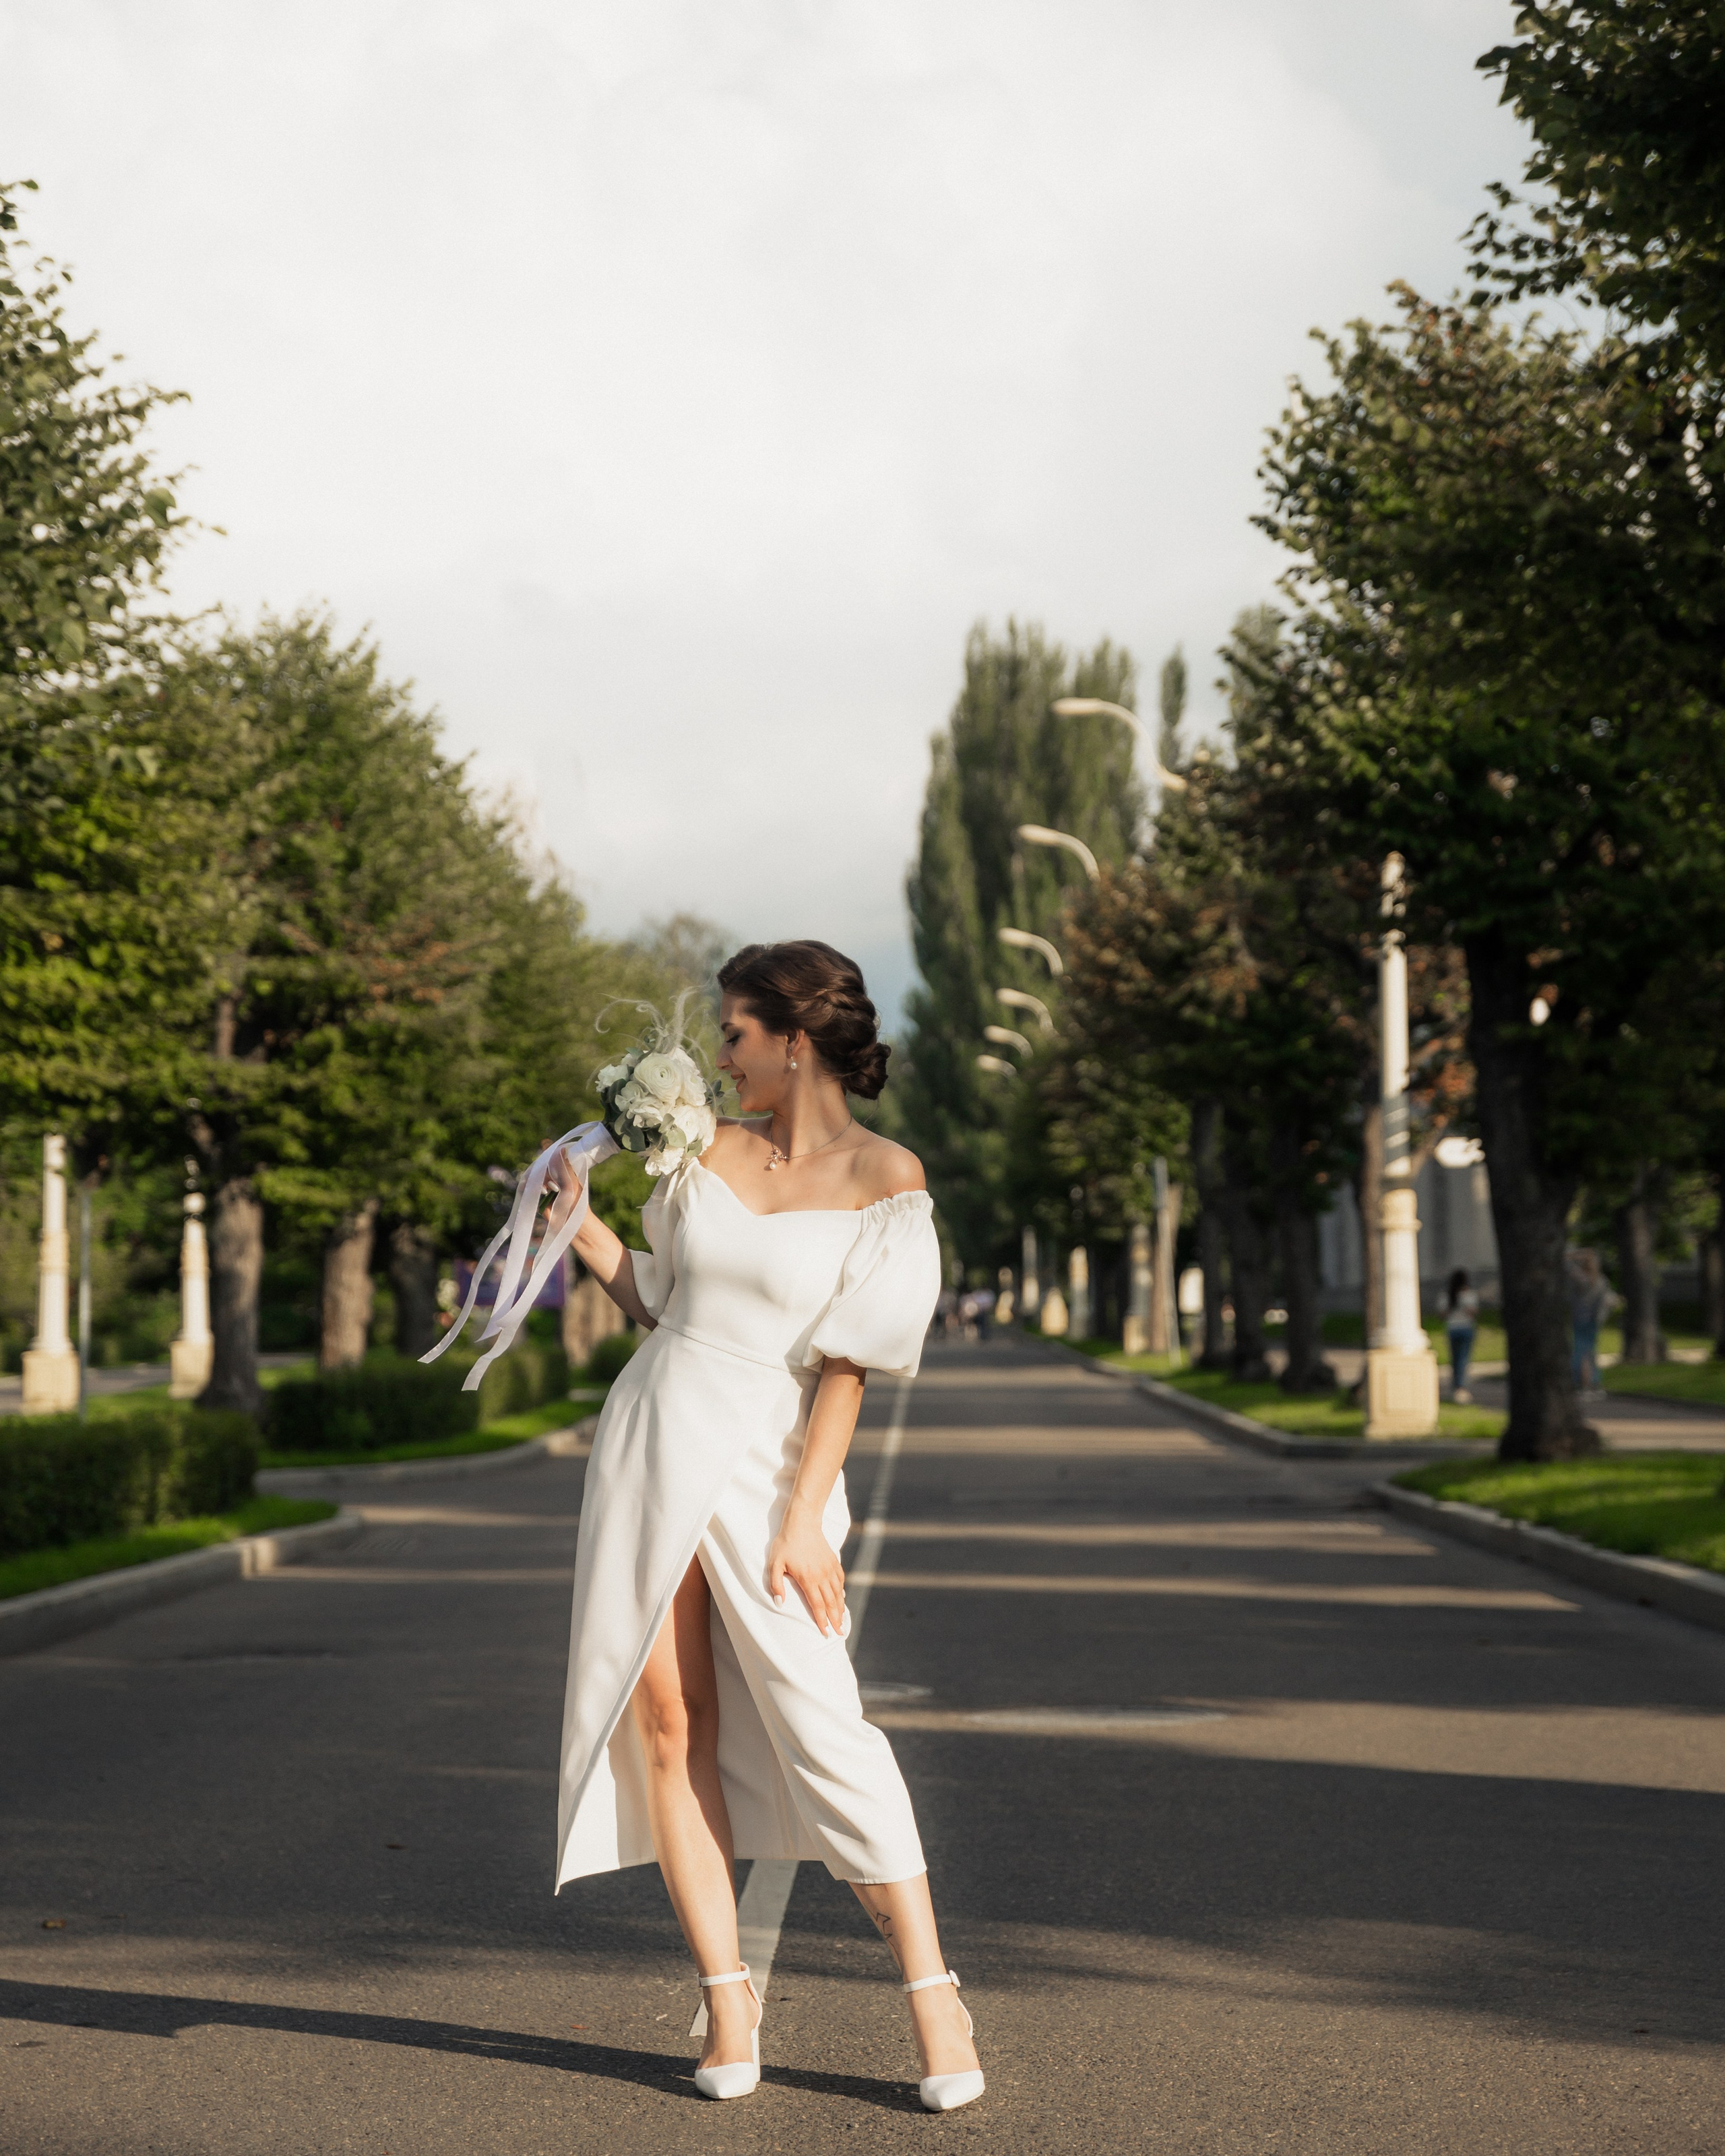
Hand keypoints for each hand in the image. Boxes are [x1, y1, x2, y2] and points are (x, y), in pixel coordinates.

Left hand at [767, 1498, 845, 1635]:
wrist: (802, 1523)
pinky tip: (841, 1598)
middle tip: (839, 1633)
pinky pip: (840, 1580)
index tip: (825, 1633)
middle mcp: (822, 1576)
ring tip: (842, 1621)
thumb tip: (779, 1603)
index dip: (822, 1621)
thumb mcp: (775, 1563)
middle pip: (831, 1603)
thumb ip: (776, 1584)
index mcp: (809, 1579)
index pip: (817, 1606)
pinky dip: (842, 1592)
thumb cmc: (785, 1543)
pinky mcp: (833, 1561)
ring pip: (838, 1593)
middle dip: (836, 1620)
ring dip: (841, 1608)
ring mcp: (830, 1568)